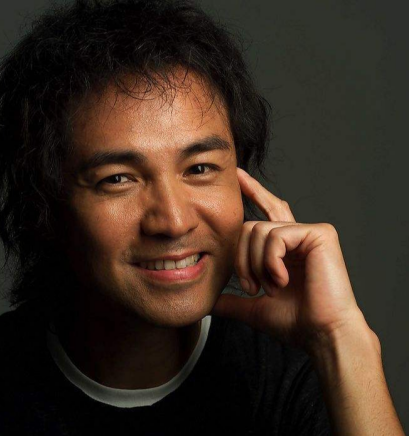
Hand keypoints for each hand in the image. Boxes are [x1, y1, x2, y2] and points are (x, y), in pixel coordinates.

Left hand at [210, 168, 366, 351]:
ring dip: (257, 265)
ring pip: (258, 232)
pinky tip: (283, 280)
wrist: (321, 334)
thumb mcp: (254, 307)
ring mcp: (309, 232)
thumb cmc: (294, 322)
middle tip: (253, 287)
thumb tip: (209, 304)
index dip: (253, 192)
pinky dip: (271, 261)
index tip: (237, 175)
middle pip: (248, 227)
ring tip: (272, 287)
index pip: (267, 212)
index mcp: (285, 248)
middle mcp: (297, 235)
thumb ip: (232, 301)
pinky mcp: (319, 233)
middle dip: (242, 260)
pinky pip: (276, 236)